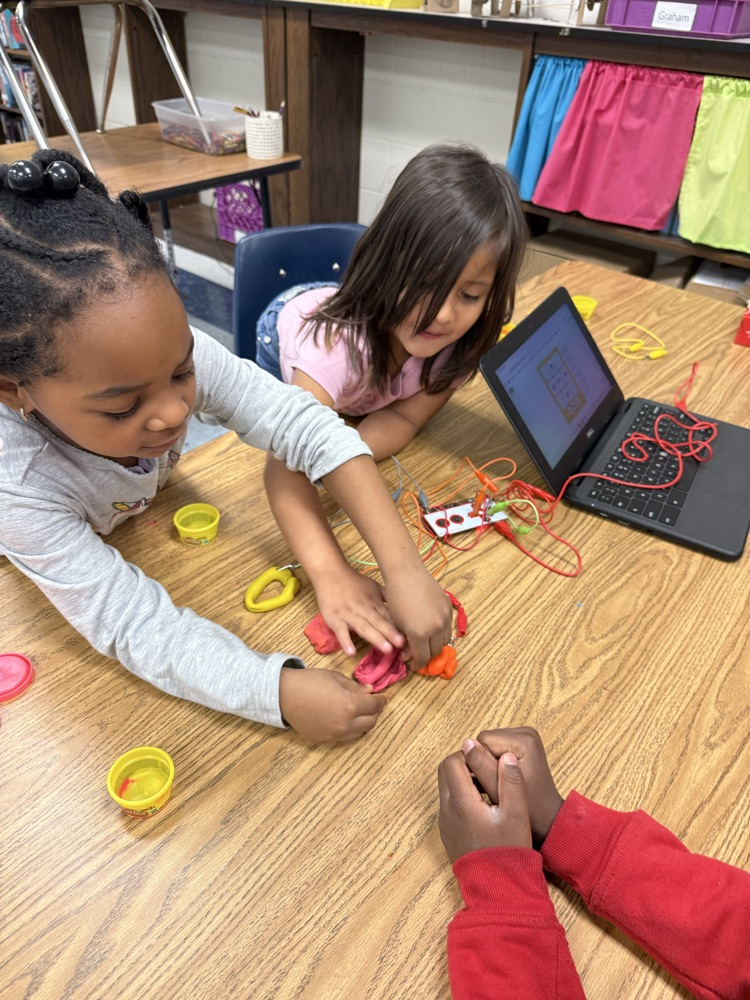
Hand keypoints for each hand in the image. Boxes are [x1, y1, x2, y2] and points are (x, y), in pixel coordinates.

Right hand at [279, 666, 386, 742]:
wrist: (284, 695)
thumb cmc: (310, 681)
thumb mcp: (336, 678)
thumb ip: (355, 687)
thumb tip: (370, 691)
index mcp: (350, 706)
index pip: (374, 706)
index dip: (381, 701)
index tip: (383, 697)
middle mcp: (345, 724)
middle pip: (371, 722)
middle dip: (375, 712)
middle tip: (373, 704)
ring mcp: (335, 735)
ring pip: (359, 733)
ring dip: (364, 723)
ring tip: (360, 713)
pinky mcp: (324, 740)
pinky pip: (344, 738)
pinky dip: (349, 730)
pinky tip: (344, 720)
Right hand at [314, 565, 404, 657]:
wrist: (330, 573)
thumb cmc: (353, 582)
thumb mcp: (373, 586)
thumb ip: (387, 597)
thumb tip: (404, 607)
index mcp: (373, 602)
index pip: (387, 615)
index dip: (398, 626)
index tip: (410, 637)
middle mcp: (363, 608)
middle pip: (378, 621)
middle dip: (390, 633)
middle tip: (402, 644)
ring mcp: (348, 614)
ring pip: (363, 627)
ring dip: (375, 638)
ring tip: (386, 649)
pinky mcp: (334, 619)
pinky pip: (340, 631)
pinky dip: (345, 641)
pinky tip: (351, 652)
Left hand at [383, 572, 451, 668]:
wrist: (406, 575)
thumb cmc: (396, 599)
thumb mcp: (397, 624)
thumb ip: (405, 643)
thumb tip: (409, 655)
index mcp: (420, 634)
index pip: (423, 658)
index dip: (417, 664)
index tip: (412, 664)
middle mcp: (436, 628)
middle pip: (435, 651)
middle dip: (426, 655)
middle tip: (417, 653)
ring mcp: (445, 617)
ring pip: (445, 640)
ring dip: (435, 644)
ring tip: (425, 641)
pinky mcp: (449, 608)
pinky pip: (448, 626)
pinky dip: (440, 631)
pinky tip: (431, 627)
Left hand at [438, 749, 531, 863]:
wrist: (497, 888)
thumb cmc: (507, 851)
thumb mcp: (517, 813)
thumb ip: (511, 781)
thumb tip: (506, 756)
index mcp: (460, 802)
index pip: (452, 762)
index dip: (468, 755)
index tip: (487, 761)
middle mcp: (446, 810)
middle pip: (445, 772)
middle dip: (463, 765)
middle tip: (487, 771)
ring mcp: (445, 822)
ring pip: (446, 788)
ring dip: (462, 781)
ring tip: (488, 789)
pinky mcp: (448, 832)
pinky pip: (449, 804)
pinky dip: (461, 797)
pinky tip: (483, 807)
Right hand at [462, 727, 563, 843]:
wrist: (547, 814)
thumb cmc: (527, 806)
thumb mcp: (498, 789)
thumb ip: (481, 765)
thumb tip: (466, 744)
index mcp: (524, 741)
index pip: (483, 740)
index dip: (478, 761)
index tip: (487, 780)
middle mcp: (526, 733)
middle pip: (487, 739)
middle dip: (484, 760)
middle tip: (493, 782)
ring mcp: (526, 736)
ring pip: (490, 743)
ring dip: (488, 761)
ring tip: (497, 780)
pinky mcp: (523, 741)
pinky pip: (498, 746)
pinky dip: (495, 760)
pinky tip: (500, 775)